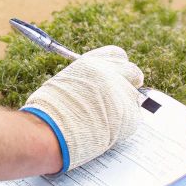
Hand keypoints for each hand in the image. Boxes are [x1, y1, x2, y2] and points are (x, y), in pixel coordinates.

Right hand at [22, 46, 144, 171]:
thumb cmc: (51, 111)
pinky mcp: (129, 114)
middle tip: (118, 99)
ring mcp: (120, 92)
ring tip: (105, 120)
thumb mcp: (66, 82)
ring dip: (124, 108)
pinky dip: (124, 126)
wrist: (53, 130)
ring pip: (134, 98)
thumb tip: (99, 85)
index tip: (115, 76)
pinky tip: (107, 131)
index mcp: (92, 63)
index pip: (118, 55)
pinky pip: (133, 118)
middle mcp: (109, 73)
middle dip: (129, 84)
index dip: (118, 67)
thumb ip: (88, 79)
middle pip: (134, 72)